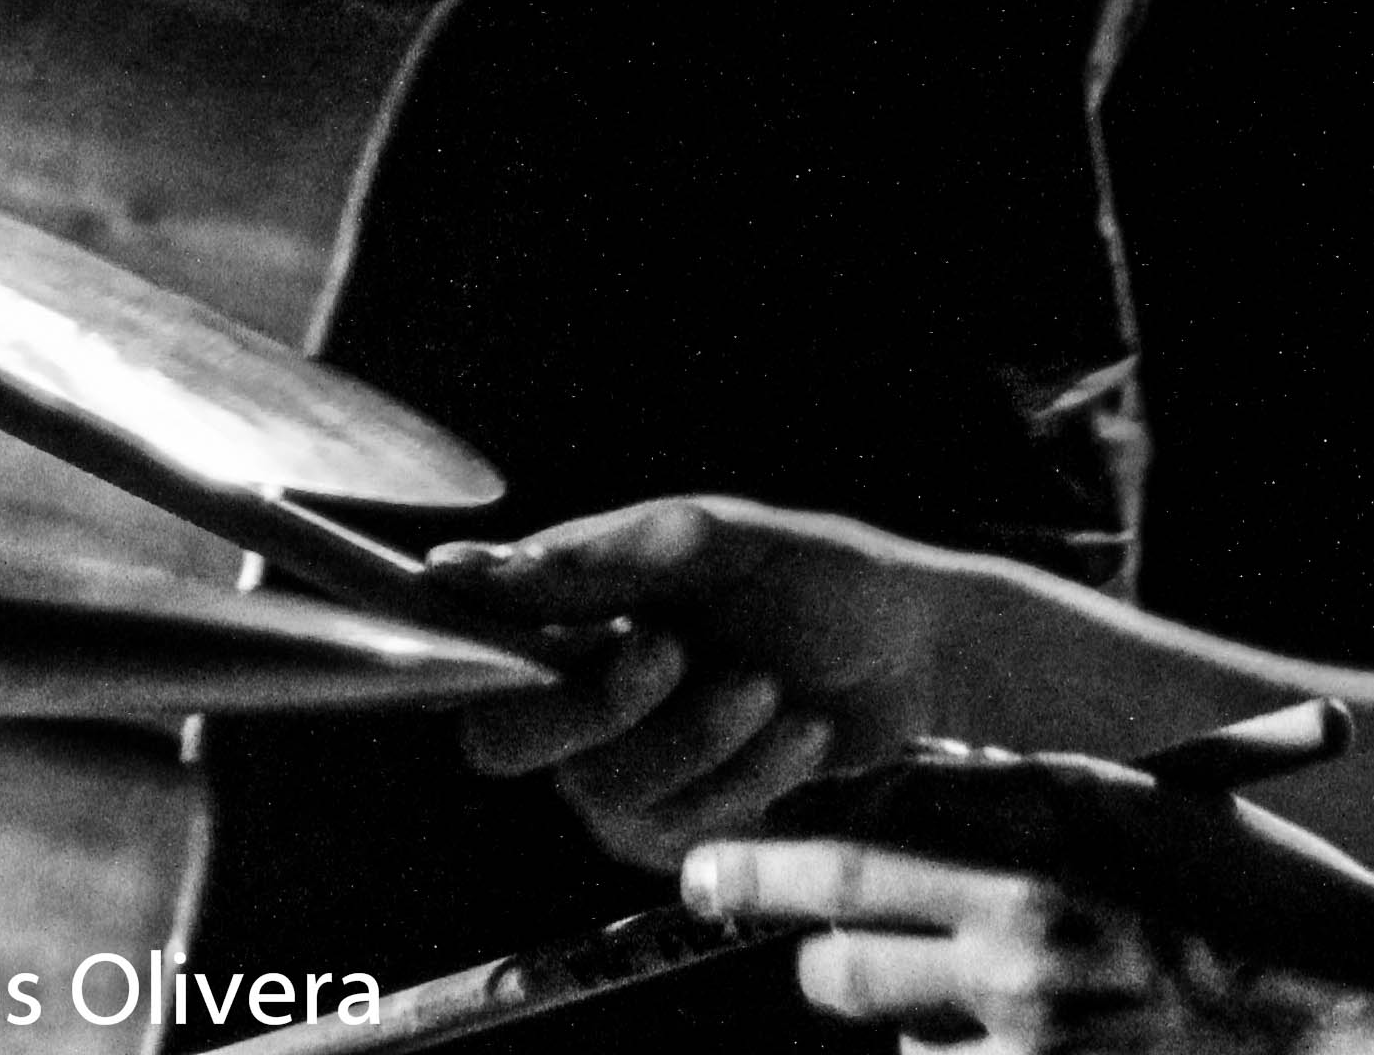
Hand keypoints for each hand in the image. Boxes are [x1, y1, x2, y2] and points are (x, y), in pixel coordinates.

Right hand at [439, 498, 967, 870]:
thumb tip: (456, 566)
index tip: (602, 631)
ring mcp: (624, 770)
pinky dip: (751, 777)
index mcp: (571, 613)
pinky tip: (804, 734)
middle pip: (508, 743)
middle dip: (599, 706)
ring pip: (602, 789)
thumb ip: (594, 560)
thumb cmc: (816, 575)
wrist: (916, 650)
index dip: (491, 664)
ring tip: (772, 686)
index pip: (472, 657)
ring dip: (699, 735)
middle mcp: (578, 696)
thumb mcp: (714, 543)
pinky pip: (677, 830)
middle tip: (674, 649)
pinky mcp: (679, 827)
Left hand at [688, 748, 1373, 1052]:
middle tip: (767, 919)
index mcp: (1045, 816)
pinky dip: (951, 1041)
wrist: (1337, 994)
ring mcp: (1032, 1014)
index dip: (768, 854)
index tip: (717, 863)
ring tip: (944, 959)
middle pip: (835, 945)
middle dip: (790, 935)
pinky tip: (1009, 1014)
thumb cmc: (1244, 876)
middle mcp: (1022, 914)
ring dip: (884, 990)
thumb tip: (901, 790)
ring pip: (884, 1016)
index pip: (857, 834)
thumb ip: (1010, 790)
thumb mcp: (1128, 795)